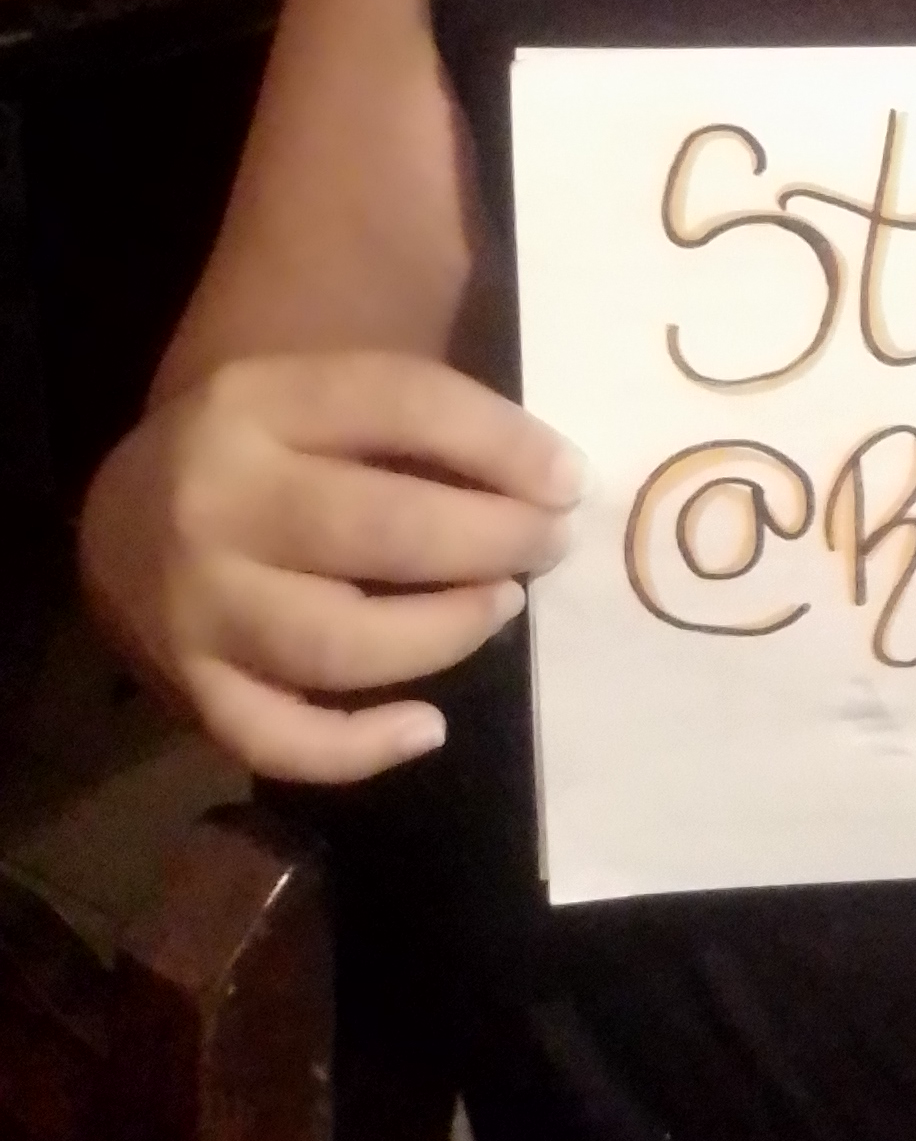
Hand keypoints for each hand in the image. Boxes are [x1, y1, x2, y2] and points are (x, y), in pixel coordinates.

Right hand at [79, 350, 584, 783]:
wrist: (122, 512)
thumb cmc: (264, 446)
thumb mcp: (322, 393)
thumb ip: (419, 418)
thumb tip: (552, 476)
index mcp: (259, 401)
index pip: (401, 405)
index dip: (502, 443)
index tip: (569, 478)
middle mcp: (217, 501)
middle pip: (381, 529)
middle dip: (491, 540)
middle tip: (549, 544)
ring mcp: (195, 606)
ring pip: (338, 642)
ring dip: (444, 633)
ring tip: (502, 607)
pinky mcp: (186, 691)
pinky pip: (279, 740)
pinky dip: (361, 747)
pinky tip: (428, 726)